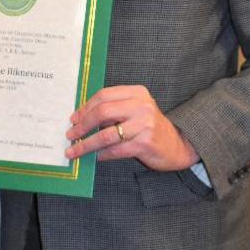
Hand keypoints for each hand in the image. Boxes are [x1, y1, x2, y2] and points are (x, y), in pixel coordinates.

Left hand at [65, 85, 198, 171]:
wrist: (178, 144)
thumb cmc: (149, 127)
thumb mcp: (134, 110)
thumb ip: (113, 110)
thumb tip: (81, 119)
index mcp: (136, 93)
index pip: (103, 96)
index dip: (85, 108)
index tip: (73, 119)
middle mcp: (141, 105)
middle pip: (102, 112)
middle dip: (83, 125)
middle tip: (71, 135)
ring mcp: (144, 124)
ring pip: (107, 134)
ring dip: (87, 144)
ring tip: (75, 150)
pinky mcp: (145, 143)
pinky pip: (117, 150)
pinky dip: (103, 154)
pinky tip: (96, 157)